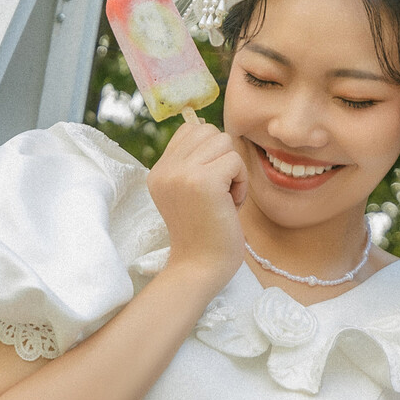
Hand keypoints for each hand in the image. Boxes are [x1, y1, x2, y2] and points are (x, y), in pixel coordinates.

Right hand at [146, 118, 246, 290]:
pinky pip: (235, 160)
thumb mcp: (188, 193)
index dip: (211, 152)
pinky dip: (241, 182)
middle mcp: (165, 169)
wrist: (200, 268)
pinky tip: (230, 205)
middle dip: (224, 158)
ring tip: (225, 198)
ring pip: (224, 142)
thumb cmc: (204, 235)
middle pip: (209, 131)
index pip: (191, 130)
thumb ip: (193, 164)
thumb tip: (214, 133)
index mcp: (159, 171)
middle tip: (220, 192)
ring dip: (234, 169)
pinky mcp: (203, 181)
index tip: (210, 185)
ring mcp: (181, 174)